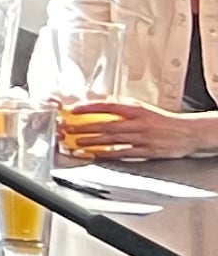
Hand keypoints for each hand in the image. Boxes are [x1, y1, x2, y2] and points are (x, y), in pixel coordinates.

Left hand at [56, 100, 217, 162]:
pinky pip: (123, 152)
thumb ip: (122, 106)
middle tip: (68, 128)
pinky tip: (95, 154)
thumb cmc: (163, 121)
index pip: (108, 106)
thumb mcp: (143, 108)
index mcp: (137, 110)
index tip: (73, 109)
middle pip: (106, 124)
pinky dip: (107, 154)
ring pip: (112, 139)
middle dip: (84, 127)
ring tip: (76, 143)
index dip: (89, 107)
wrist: (188, 132)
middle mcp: (138, 123)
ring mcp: (142, 138)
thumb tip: (102, 100)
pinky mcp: (147, 151)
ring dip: (92, 142)